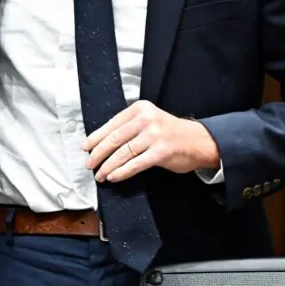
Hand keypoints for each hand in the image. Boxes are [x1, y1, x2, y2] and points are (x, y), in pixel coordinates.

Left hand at [82, 100, 219, 182]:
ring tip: (100, 174)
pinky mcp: (161, 152)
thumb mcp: (150, 120)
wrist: (199, 141)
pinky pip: (135, 164)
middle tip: (89, 164)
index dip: (96, 137)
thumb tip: (102, 143)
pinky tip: (114, 176)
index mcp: (141, 109)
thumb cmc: (170, 133)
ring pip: (123, 152)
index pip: (112, 124)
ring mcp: (154, 135)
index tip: (86, 147)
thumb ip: (129, 127)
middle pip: (115, 138)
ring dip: (108, 166)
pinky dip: (122, 172)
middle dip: (98, 153)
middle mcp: (146, 119)